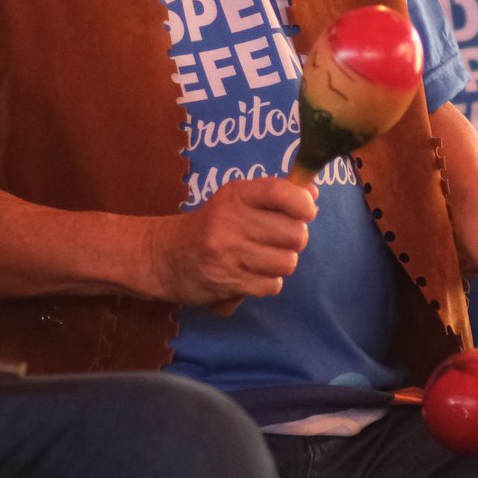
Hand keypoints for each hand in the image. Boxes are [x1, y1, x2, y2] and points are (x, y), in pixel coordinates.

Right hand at [145, 178, 316, 304]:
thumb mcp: (235, 201)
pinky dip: (267, 283)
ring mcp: (227, 252)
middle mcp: (230, 220)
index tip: (306, 211)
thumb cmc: (210, 226)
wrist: (164, 256)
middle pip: (294, 233)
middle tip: (279, 240)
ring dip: (281, 264)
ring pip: (287, 262)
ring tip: (263, 259)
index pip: (280, 192)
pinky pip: (271, 285)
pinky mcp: (226, 281)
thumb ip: (275, 196)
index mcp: (235, 195)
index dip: (303, 203)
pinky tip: (250, 275)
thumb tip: (313, 193)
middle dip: (295, 240)